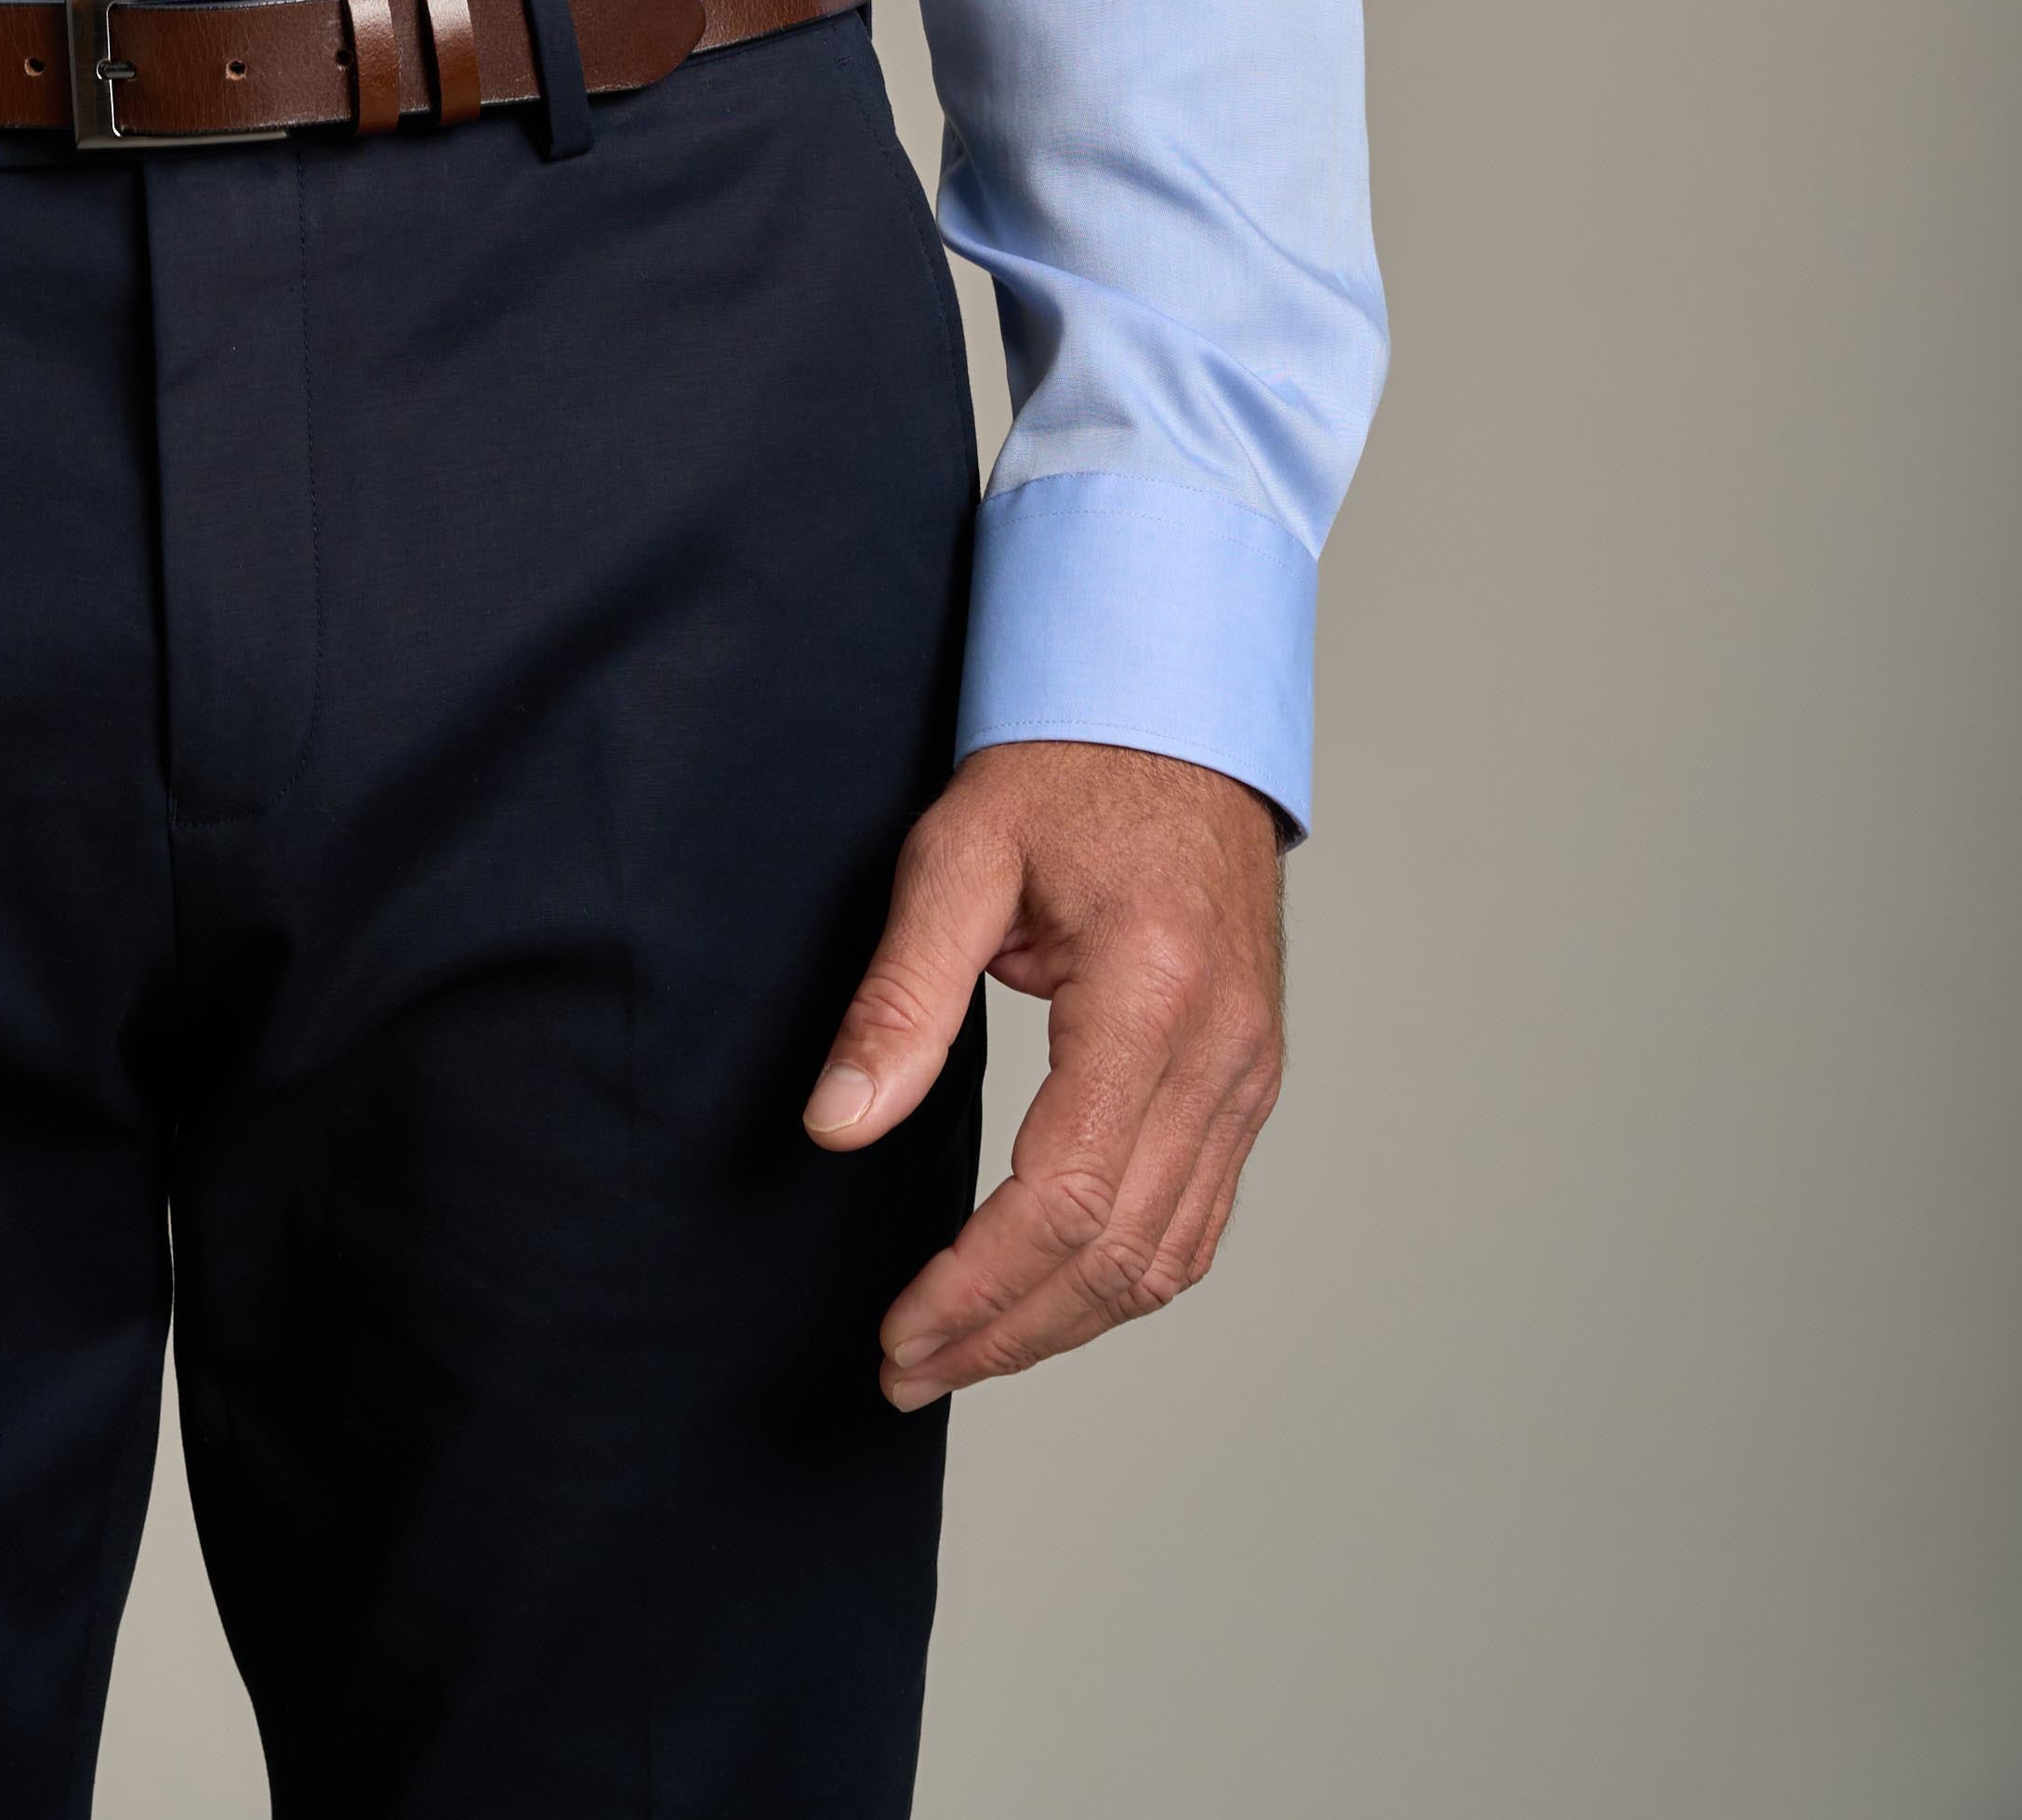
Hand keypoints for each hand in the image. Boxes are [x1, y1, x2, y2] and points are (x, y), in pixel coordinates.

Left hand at [804, 738, 1284, 1404]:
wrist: (1178, 719)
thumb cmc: (1067, 771)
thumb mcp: (958, 852)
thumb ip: (901, 995)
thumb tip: (836, 1121)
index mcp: (1153, 995)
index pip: (1065, 1195)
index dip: (977, 1285)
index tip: (901, 1330)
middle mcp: (1222, 1053)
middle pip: (1120, 1254)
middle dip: (1009, 1333)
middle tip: (909, 1366)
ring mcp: (1250, 1075)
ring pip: (1168, 1258)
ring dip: (1064, 1325)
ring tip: (963, 1351)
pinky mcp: (1250, 1084)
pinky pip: (1197, 1221)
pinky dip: (1121, 1280)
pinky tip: (1049, 1297)